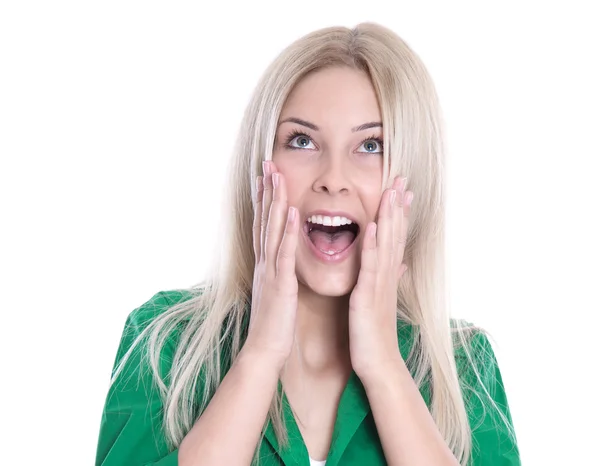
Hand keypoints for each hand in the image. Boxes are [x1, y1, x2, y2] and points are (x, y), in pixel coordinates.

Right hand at [242, 160, 299, 369]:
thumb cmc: (275, 325)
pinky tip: (291, 212)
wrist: (265, 351)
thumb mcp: (278, 294)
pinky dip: (286, 232)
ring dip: (274, 201)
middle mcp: (264, 263)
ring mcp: (270, 272)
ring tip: (277, 175)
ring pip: (271, 230)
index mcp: (266, 266)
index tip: (266, 177)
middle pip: (264, 220)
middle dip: (266, 191)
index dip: (264, 201)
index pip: (264, 226)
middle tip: (267, 163)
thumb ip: (282, 275)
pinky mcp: (280, 285)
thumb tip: (285, 264)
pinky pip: (284, 254)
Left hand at [348, 176, 412, 379]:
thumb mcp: (381, 302)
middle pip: (394, 234)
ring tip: (391, 191)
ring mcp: (380, 284)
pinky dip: (374, 244)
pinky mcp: (368, 295)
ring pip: (387, 244)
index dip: (398, 213)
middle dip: (397, 206)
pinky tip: (374, 225)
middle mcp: (387, 276)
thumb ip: (388, 280)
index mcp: (386, 276)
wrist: (378, 364)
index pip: (394, 238)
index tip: (401, 189)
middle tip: (401, 178)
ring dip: (389, 217)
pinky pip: (371, 266)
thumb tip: (400, 265)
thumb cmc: (375, 334)